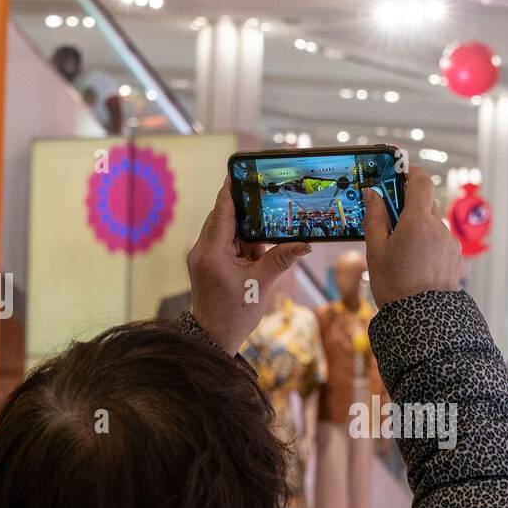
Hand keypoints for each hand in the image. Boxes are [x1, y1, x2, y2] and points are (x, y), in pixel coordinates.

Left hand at [186, 178, 310, 354]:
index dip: (232, 189)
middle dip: (246, 209)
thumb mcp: (262, 285)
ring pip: (226, 229)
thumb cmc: (234, 314)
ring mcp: (202, 255)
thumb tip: (305, 244)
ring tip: (267, 228)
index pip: (223, 210)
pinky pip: (225, 242)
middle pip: (224, 216)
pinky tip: (257, 247)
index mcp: (213, 251)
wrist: (214, 337)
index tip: (240, 171)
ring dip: (246, 230)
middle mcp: (202, 249)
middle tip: (265, 195)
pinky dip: (241, 242)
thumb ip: (281, 259)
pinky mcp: (206, 262)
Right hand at [363, 165, 461, 304]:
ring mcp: (450, 242)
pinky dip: (428, 243)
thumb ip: (375, 217)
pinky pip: (440, 240)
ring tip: (401, 250)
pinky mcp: (456, 257)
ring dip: (418, 227)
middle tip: (388, 219)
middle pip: (425, 203)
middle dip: (407, 206)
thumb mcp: (376, 250)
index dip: (408, 173)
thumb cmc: (394, 286)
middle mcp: (439, 228)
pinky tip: (415, 262)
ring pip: (432, 223)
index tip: (396, 175)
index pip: (420, 181)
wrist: (421, 320)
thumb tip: (373, 194)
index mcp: (418, 221)